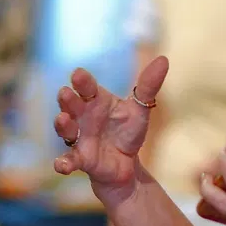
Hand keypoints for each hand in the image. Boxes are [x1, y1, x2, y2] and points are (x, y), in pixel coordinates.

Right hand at [54, 57, 169, 205]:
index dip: (82, 80)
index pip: (86, 86)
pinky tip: (61, 165)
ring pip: (65, 128)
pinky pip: (68, 160)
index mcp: (95, 100)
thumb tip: (163, 59)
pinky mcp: (80, 159)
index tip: (78, 74)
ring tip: (62, 119)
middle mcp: (82, 116)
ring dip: (61, 124)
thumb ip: (148, 86)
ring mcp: (79, 137)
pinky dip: (63, 163)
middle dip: (66, 99)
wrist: (127, 163)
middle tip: (65, 93)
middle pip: (69, 104)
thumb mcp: (140, 109)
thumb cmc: (128, 131)